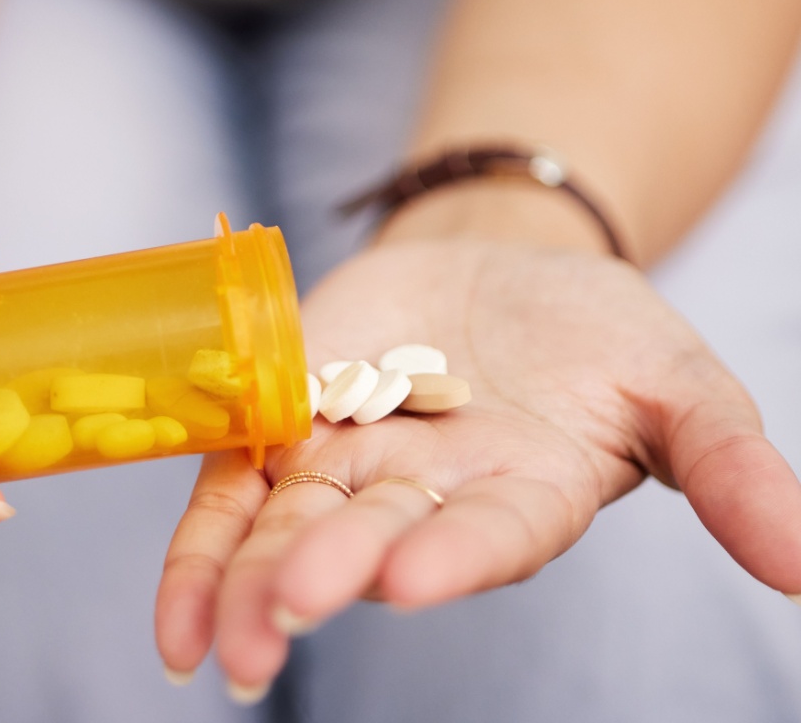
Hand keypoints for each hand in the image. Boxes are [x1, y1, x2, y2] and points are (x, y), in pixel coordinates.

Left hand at [155, 236, 800, 695]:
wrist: (504, 267)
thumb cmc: (597, 331)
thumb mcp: (676, 377)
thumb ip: (727, 462)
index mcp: (522, 492)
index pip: (488, 533)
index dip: (453, 554)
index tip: (412, 573)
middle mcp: (430, 492)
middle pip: (371, 537)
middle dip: (325, 572)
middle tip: (282, 610)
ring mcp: (352, 459)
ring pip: (291, 525)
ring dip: (248, 575)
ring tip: (213, 634)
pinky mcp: (292, 418)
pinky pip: (238, 486)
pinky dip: (205, 543)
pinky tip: (175, 612)